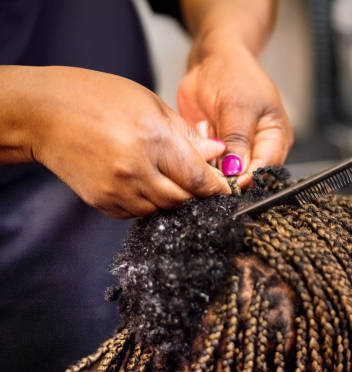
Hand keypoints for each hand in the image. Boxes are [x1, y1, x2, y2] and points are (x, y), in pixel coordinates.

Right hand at [10, 66, 230, 217]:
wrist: (45, 114)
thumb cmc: (99, 99)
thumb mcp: (152, 105)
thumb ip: (188, 135)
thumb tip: (218, 153)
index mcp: (154, 141)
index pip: (200, 180)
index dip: (217, 189)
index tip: (227, 190)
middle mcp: (137, 170)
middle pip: (184, 200)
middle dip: (197, 194)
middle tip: (199, 182)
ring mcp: (118, 190)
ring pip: (163, 210)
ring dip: (173, 199)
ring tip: (167, 176)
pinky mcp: (103, 202)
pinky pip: (138, 213)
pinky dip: (149, 203)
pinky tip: (143, 181)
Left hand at [177, 43, 292, 187]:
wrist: (210, 59)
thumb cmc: (232, 74)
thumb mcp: (237, 106)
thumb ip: (238, 140)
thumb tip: (238, 171)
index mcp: (276, 138)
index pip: (266, 168)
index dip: (248, 178)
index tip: (229, 181)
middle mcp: (258, 148)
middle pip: (246, 176)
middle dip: (227, 172)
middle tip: (211, 155)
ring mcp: (236, 150)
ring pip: (225, 173)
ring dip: (211, 162)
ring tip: (207, 130)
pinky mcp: (216, 150)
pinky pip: (207, 164)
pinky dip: (200, 155)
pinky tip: (200, 130)